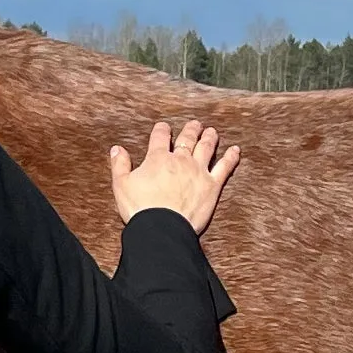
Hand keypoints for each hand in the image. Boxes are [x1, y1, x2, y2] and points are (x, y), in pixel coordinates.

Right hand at [109, 116, 241, 236]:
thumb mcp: (121, 185)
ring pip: (206, 148)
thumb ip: (120, 165)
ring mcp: (198, 171)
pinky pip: (224, 167)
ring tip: (212, 131)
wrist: (162, 228)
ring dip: (209, 137)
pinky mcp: (212, 186)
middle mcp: (180, 160)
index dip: (162, 130)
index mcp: (158, 158)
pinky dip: (231, 157)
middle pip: (187, 138)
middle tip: (194, 124)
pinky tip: (235, 150)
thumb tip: (117, 149)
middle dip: (191, 129)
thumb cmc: (140, 209)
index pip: (160, 137)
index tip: (163, 127)